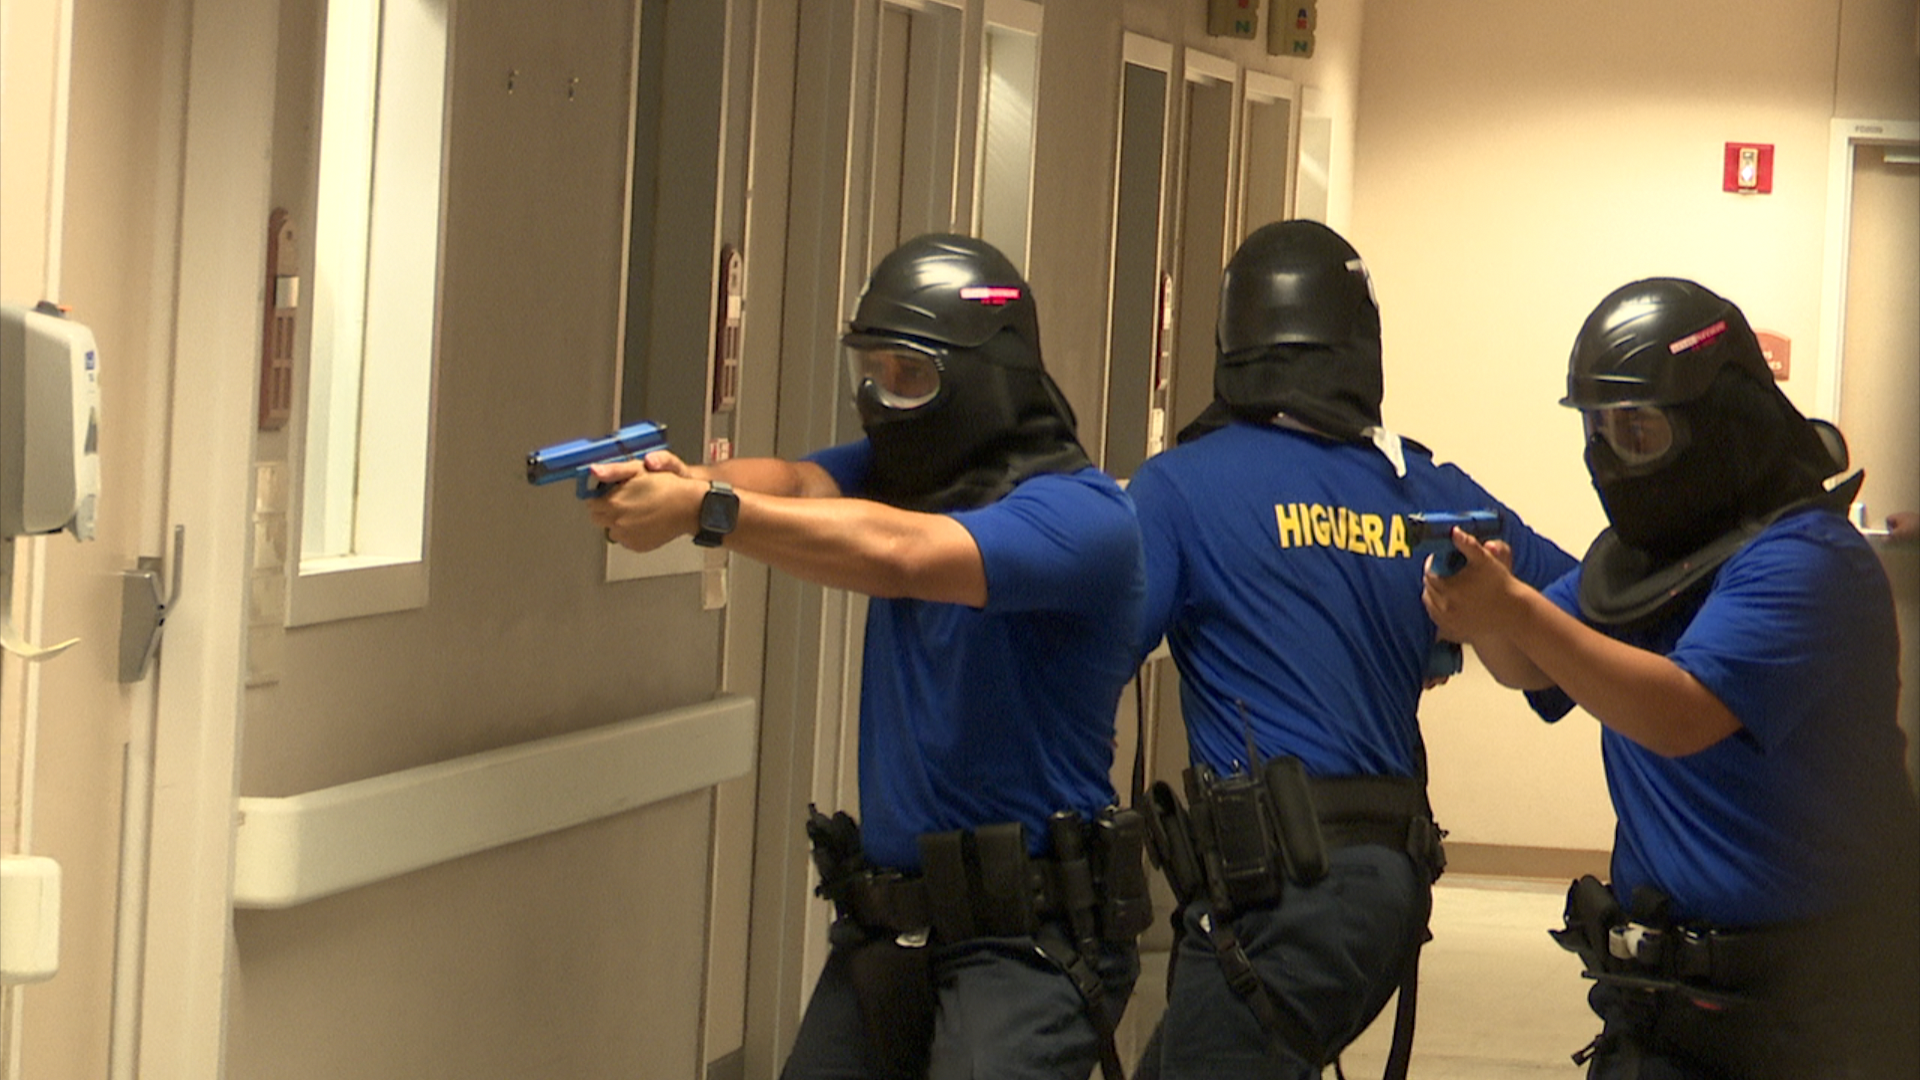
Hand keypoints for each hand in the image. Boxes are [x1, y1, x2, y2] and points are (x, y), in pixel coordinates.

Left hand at [586, 454, 703, 550]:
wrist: (689, 506)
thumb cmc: (666, 486)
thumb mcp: (637, 470)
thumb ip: (612, 471)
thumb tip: (593, 471)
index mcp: (612, 503)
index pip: (591, 503)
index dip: (600, 495)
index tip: (611, 492)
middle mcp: (616, 522)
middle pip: (598, 518)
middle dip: (606, 509)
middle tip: (624, 500)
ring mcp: (626, 537)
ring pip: (611, 530)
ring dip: (618, 521)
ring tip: (636, 510)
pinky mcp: (637, 546)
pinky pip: (626, 539)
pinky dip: (630, 532)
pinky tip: (643, 521)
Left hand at [1421, 529, 1518, 643]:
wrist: (1515, 612)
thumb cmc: (1502, 584)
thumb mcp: (1484, 560)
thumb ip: (1467, 544)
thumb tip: (1454, 531)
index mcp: (1448, 589)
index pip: (1429, 573)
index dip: (1434, 563)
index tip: (1442, 558)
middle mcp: (1444, 607)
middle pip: (1428, 588)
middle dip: (1434, 577)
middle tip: (1445, 570)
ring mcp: (1448, 622)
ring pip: (1430, 604)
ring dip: (1434, 593)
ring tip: (1446, 584)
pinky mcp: (1453, 631)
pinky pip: (1437, 618)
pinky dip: (1439, 609)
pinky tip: (1449, 601)